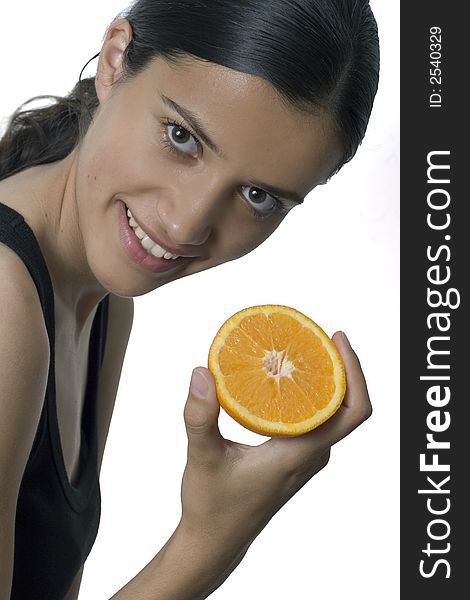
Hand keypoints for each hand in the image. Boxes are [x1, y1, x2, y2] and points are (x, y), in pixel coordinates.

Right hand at [179, 331, 370, 559]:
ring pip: (330, 411)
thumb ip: (200, 418)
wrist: (215, 541)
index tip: (338, 339)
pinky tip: (282, 378)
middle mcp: (311, 454)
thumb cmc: (212, 507)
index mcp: (301, 453)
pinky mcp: (293, 457)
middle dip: (341, 366)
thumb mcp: (203, 458)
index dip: (355, 371)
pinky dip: (307, 393)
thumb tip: (201, 372)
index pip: (352, 411)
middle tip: (317, 335)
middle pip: (347, 405)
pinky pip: (313, 419)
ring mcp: (304, 457)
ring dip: (324, 379)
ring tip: (301, 349)